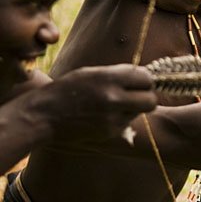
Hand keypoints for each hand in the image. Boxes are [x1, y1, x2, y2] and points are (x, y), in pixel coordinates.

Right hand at [33, 65, 156, 142]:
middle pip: (151, 99)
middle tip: (136, 94)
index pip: (147, 78)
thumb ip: (119, 74)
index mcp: (109, 78)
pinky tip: (105, 115)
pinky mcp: (109, 132)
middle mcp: (113, 98)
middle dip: (147, 96)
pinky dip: (122, 118)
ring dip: (134, 108)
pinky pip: (127, 123)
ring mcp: (112, 117)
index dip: (145, 80)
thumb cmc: (67, 89)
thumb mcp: (92, 73)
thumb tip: (145, 75)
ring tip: (116, 104)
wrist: (44, 115)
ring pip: (140, 112)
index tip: (139, 81)